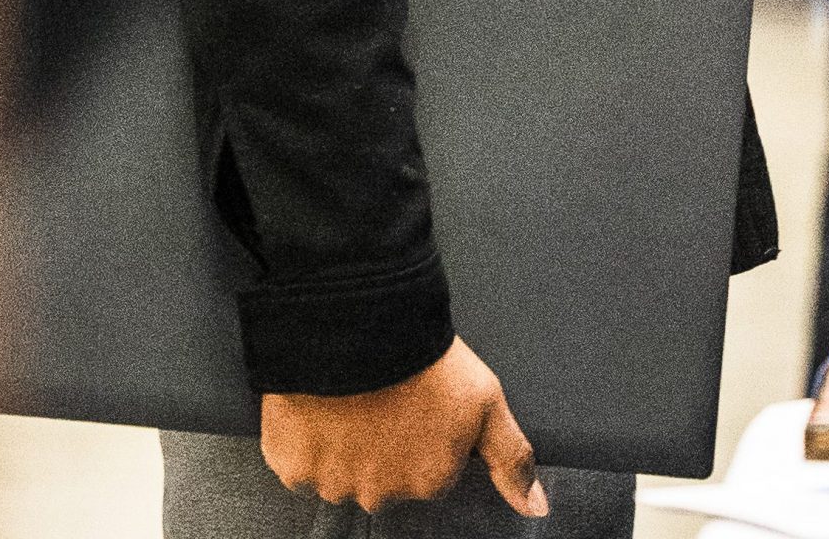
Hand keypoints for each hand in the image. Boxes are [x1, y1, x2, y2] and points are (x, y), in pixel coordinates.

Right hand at [261, 339, 546, 517]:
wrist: (357, 319)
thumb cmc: (422, 355)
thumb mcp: (485, 400)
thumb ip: (511, 458)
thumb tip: (535, 508)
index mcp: (429, 482)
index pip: (428, 471)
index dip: (423, 432)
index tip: (417, 401)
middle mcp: (382, 494)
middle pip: (383, 477)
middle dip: (383, 444)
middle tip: (385, 396)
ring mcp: (334, 483)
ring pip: (340, 472)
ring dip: (344, 443)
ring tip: (352, 394)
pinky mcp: (293, 466)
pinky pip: (298, 463)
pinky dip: (305, 439)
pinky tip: (320, 404)